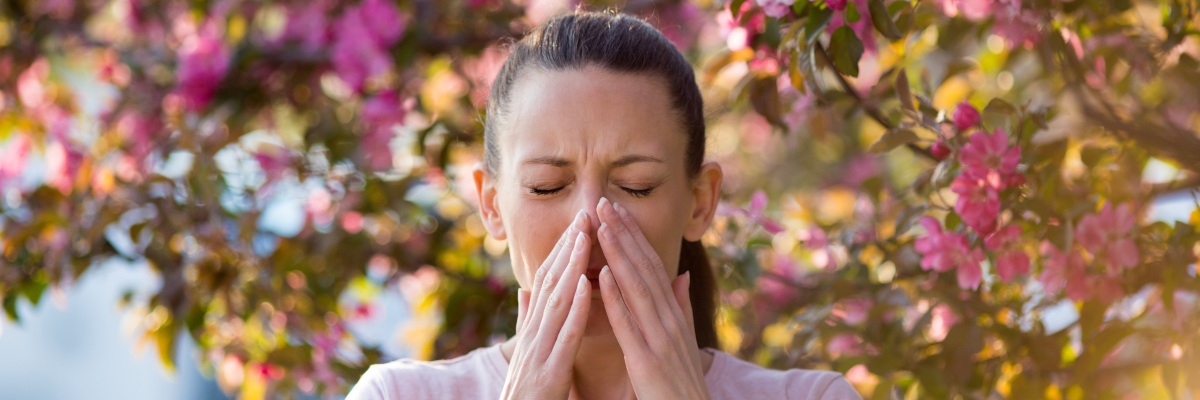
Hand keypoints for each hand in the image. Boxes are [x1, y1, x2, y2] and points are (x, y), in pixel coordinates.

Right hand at [500, 209, 592, 399]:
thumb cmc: (528, 398)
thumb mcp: (527, 357)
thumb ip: (527, 323)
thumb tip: (524, 291)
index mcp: (531, 333)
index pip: (546, 283)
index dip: (560, 252)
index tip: (577, 223)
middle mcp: (531, 338)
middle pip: (548, 284)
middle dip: (566, 248)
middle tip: (584, 213)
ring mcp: (538, 356)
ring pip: (555, 303)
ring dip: (570, 267)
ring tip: (585, 236)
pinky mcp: (548, 376)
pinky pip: (564, 337)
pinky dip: (575, 309)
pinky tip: (586, 285)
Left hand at [594, 197, 711, 399]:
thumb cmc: (682, 384)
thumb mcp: (685, 341)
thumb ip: (681, 308)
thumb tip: (682, 274)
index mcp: (674, 315)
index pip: (653, 267)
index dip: (636, 237)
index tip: (618, 210)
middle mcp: (670, 321)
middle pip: (645, 269)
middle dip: (625, 234)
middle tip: (604, 203)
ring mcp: (660, 339)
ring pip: (637, 288)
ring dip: (619, 255)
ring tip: (602, 226)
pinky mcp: (647, 361)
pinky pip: (629, 325)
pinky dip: (617, 298)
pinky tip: (603, 276)